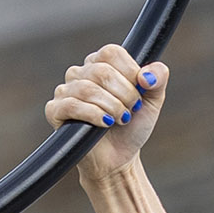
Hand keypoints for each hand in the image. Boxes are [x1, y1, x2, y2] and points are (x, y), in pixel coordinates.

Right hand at [47, 46, 165, 188]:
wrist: (118, 159)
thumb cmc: (132, 127)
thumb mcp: (153, 102)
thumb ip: (158, 80)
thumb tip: (147, 75)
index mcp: (101, 64)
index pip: (111, 53)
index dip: (130, 71)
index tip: (140, 90)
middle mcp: (80, 73)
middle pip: (101, 71)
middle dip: (125, 94)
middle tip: (132, 110)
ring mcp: (65, 91)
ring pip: (88, 89)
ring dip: (112, 107)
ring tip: (121, 120)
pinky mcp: (55, 111)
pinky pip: (71, 105)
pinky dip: (94, 115)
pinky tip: (105, 124)